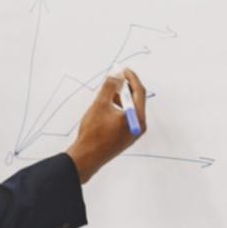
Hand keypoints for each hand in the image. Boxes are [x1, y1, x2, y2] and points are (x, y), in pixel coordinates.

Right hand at [65, 68, 146, 183]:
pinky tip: (107, 106)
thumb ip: (110, 87)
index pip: (139, 92)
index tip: (123, 70)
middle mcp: (139, 126)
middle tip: (116, 78)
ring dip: (122, 98)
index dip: (131, 78)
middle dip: (126, 87)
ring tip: (108, 93)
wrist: (87, 157)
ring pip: (131, 109)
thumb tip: (116, 76)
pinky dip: (120, 108)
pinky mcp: (127, 137)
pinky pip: (127, 117)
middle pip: (137, 100)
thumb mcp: (100, 105)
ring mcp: (134, 132)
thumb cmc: (93, 133)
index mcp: (136, 118)